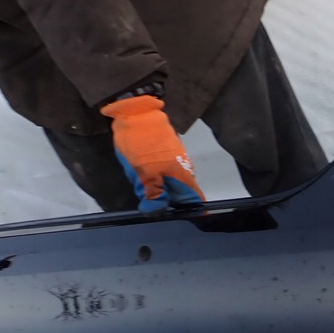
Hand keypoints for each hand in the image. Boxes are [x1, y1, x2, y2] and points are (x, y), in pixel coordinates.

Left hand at [100, 95, 205, 212]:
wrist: (138, 114)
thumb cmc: (144, 146)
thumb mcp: (145, 173)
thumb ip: (153, 194)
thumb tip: (155, 211)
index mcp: (184, 178)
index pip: (195, 201)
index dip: (191, 212)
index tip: (180, 219)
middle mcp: (184, 172)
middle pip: (180, 195)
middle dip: (167, 201)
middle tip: (148, 202)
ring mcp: (176, 161)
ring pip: (170, 183)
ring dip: (158, 188)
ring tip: (140, 184)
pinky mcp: (166, 154)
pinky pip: (162, 172)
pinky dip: (154, 177)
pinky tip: (141, 173)